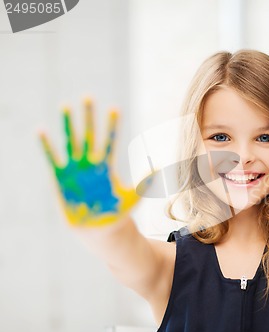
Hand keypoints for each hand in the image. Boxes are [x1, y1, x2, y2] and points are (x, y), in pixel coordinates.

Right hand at [39, 99, 138, 225]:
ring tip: (66, 106)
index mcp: (106, 167)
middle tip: (88, 96)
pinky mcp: (60, 178)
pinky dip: (47, 145)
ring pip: (71, 142)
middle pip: (89, 135)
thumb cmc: (117, 213)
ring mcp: (75, 170)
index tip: (115, 108)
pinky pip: (52, 158)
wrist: (99, 230)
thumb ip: (145, 183)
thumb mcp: (134, 198)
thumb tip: (159, 167)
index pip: (109, 141)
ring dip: (69, 125)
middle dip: (89, 117)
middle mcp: (90, 164)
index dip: (111, 126)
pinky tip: (41, 130)